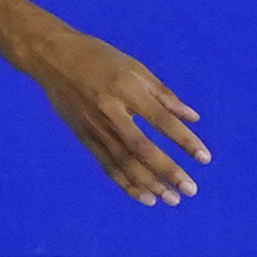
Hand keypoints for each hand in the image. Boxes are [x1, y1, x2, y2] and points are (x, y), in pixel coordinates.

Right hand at [14, 26, 208, 204]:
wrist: (51, 57)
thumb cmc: (99, 57)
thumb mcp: (134, 67)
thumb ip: (164, 95)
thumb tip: (193, 118)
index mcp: (126, 88)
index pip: (161, 120)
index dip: (184, 141)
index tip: (205, 158)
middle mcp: (110, 111)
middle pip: (142, 148)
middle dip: (168, 171)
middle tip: (190, 190)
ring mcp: (94, 127)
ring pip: (123, 162)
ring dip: (149, 183)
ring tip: (171, 199)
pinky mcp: (83, 137)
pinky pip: (106, 165)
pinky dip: (125, 183)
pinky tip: (144, 196)